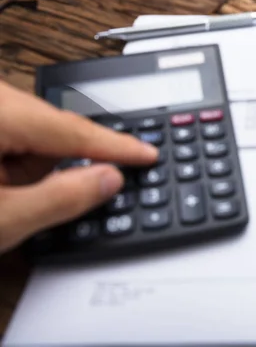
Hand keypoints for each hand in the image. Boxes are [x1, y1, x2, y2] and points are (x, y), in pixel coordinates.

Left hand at [0, 80, 157, 253]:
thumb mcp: (1, 220)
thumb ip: (62, 199)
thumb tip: (110, 179)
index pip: (75, 129)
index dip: (118, 147)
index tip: (148, 154)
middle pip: (55, 130)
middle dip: (61, 168)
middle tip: (58, 196)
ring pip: (37, 135)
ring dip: (34, 169)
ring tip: (9, 196)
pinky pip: (19, 135)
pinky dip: (20, 162)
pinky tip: (3, 184)